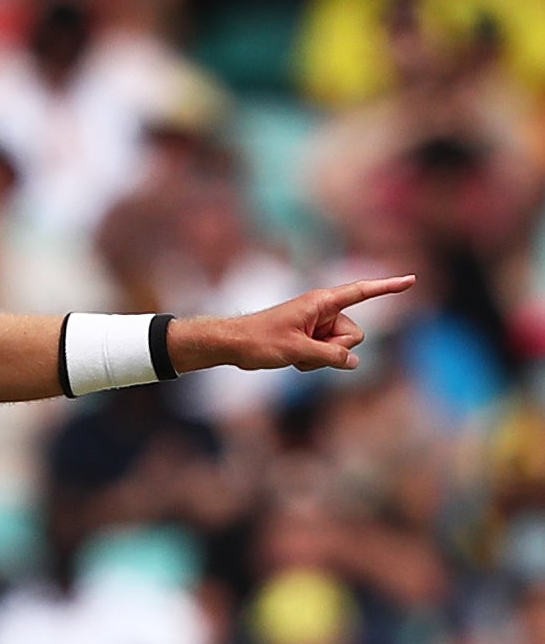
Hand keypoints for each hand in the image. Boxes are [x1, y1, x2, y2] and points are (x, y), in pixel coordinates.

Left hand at [201, 275, 414, 372]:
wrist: (232, 345)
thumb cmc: (260, 341)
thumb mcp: (297, 350)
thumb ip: (330, 356)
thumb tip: (354, 363)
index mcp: (321, 302)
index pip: (361, 292)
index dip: (387, 288)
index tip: (412, 280)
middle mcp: (323, 311)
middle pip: (354, 336)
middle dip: (335, 350)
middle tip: (304, 351)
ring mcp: (318, 326)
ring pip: (341, 349)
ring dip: (321, 359)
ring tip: (294, 355)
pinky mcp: (311, 338)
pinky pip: (327, 355)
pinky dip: (314, 362)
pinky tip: (293, 360)